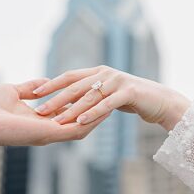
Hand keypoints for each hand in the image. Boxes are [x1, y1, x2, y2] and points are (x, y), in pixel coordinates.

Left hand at [0, 79, 109, 146]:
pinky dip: (90, 121)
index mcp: (39, 120)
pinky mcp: (48, 133)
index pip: (67, 114)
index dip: (82, 104)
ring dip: (97, 118)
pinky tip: (103, 112)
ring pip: (81, 128)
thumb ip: (31, 87)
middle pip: (78, 123)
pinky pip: (76, 129)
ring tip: (114, 107)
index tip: (95, 93)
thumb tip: (43, 83)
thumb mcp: (13, 91)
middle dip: (95, 113)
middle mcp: (46, 129)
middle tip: (112, 102)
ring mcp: (48, 133)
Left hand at [25, 66, 190, 131]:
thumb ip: (93, 94)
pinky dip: (92, 113)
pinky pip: (106, 104)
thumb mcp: (110, 94)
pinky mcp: (129, 92)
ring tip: (55, 120)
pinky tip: (80, 121)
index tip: (33, 94)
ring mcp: (118, 81)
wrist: (160, 101)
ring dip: (70, 109)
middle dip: (55, 99)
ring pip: (89, 96)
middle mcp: (106, 73)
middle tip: (39, 110)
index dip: (51, 84)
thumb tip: (70, 101)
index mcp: (99, 72)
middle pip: (75, 86)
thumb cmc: (133, 99)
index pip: (69, 77)